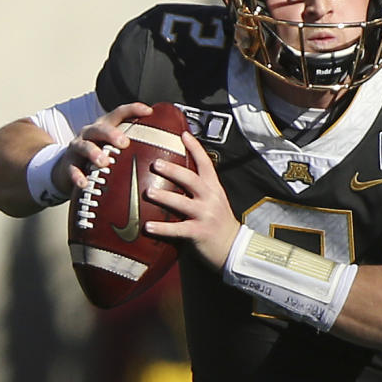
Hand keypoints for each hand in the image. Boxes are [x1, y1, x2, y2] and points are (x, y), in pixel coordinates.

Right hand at [53, 102, 152, 195]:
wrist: (68, 168)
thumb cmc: (99, 156)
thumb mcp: (113, 148)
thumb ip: (134, 148)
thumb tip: (168, 153)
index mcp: (105, 127)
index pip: (118, 113)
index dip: (132, 110)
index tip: (149, 111)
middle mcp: (90, 133)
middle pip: (100, 128)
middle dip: (112, 134)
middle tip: (124, 143)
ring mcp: (77, 147)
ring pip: (84, 146)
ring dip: (94, 153)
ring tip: (103, 162)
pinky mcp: (68, 163)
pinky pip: (72, 168)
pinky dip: (77, 176)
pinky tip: (84, 184)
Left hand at [144, 130, 240, 270]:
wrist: (233, 247)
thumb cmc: (219, 223)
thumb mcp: (214, 200)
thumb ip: (200, 188)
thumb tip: (178, 174)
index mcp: (214, 188)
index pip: (205, 163)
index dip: (195, 148)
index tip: (183, 134)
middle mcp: (210, 199)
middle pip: (191, 179)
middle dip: (173, 170)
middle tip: (156, 163)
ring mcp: (205, 215)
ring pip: (183, 203)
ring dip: (165, 197)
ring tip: (149, 192)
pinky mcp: (199, 232)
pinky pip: (178, 229)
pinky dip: (162, 228)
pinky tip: (147, 227)